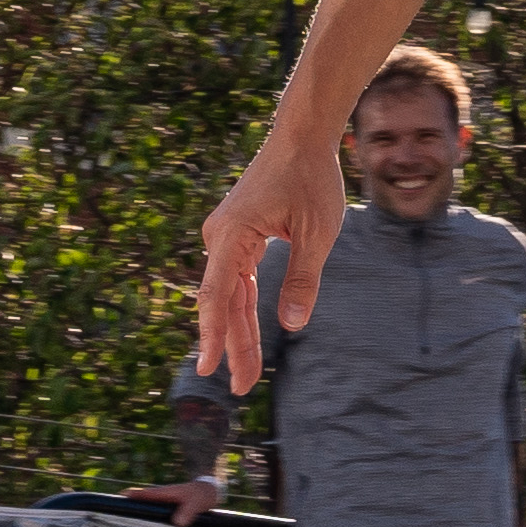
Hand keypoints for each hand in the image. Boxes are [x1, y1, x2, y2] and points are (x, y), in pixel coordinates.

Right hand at [127, 479, 223, 526]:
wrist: (209, 492)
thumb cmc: (202, 494)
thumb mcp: (197, 502)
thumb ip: (188, 511)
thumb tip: (177, 522)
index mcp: (164, 493)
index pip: (145, 494)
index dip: (132, 496)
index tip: (119, 498)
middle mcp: (161, 499)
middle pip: (141, 503)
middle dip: (129, 508)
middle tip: (114, 518)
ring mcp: (163, 505)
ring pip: (147, 510)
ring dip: (138, 516)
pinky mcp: (167, 512)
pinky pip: (155, 516)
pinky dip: (149, 522)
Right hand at [195, 131, 346, 395]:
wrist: (301, 137)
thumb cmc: (312, 179)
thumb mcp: (317, 232)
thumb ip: (302, 278)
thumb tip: (291, 324)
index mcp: (232, 235)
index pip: (217, 295)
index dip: (213, 335)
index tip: (208, 368)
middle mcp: (220, 237)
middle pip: (223, 302)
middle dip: (233, 346)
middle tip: (240, 389)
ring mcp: (226, 237)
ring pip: (230, 295)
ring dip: (239, 332)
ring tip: (245, 375)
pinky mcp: (237, 236)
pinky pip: (237, 280)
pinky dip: (245, 308)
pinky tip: (248, 336)